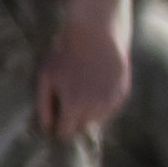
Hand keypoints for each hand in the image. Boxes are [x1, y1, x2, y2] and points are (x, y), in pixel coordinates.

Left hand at [35, 0, 134, 139]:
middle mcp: (96, 109)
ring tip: (81, 86)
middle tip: (67, 96)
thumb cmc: (65, 54)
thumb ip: (44, 106)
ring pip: (97, 118)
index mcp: (74, 106)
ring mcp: (112, 102)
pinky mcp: (123, 94)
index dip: (57, 127)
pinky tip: (95, 82)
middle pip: (81, 126)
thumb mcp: (46, 77)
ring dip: (88, 110)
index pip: (65, 132)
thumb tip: (47, 129)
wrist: (96, 34)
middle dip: (73, 117)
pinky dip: (101, 101)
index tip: (54, 119)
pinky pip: (109, 107)